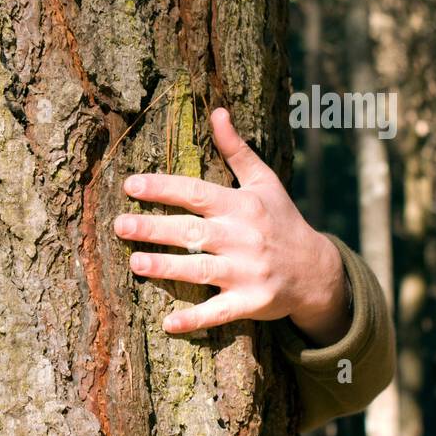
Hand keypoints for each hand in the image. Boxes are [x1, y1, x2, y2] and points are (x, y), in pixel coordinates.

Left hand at [113, 107, 350, 344]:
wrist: (317, 271)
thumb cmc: (281, 221)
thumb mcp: (265, 183)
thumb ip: (237, 150)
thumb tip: (216, 111)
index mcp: (242, 206)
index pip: (196, 193)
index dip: (163, 188)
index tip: (130, 185)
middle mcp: (243, 237)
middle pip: (192, 231)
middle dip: (154, 228)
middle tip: (119, 225)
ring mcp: (248, 272)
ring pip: (201, 270)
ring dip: (166, 268)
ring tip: (135, 263)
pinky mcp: (251, 303)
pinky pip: (219, 312)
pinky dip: (194, 320)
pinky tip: (167, 324)